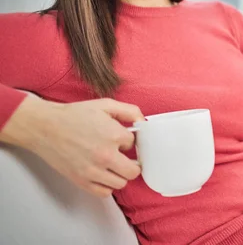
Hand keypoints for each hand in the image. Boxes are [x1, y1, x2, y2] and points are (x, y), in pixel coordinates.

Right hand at [1, 96, 144, 197]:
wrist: (44, 127)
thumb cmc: (74, 115)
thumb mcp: (105, 105)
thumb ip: (129, 111)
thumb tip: (142, 121)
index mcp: (114, 135)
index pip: (134, 144)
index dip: (128, 140)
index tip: (119, 138)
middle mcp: (106, 155)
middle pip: (134, 171)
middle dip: (132, 163)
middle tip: (125, 157)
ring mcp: (93, 171)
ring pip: (121, 183)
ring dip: (120, 175)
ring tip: (113, 165)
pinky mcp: (81, 181)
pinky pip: (104, 192)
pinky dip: (107, 185)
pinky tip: (103, 174)